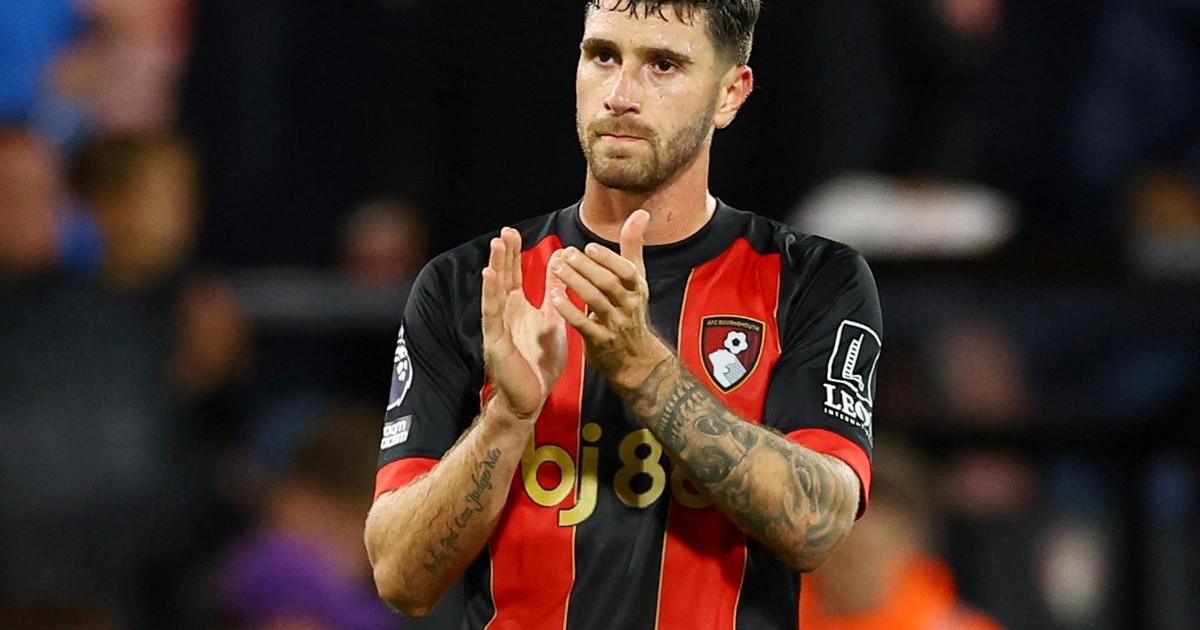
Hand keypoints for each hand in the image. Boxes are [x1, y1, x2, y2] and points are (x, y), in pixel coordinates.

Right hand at [481, 227, 567, 421]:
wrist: (532, 398)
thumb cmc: (540, 364)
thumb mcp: (553, 322)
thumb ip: (554, 297)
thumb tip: (560, 269)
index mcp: (517, 309)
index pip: (513, 276)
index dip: (513, 255)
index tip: (513, 233)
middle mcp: (504, 314)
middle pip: (502, 278)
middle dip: (504, 255)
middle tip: (505, 231)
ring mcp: (497, 327)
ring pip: (495, 291)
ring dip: (495, 267)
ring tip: (496, 244)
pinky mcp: (495, 341)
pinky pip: (491, 313)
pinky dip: (490, 294)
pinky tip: (489, 276)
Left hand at [549, 210, 669, 390]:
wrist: (636, 358)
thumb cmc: (631, 311)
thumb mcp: (637, 279)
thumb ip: (633, 246)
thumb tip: (641, 213)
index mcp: (637, 289)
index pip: (627, 271)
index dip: (608, 258)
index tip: (587, 247)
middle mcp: (628, 306)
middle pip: (608, 283)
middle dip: (586, 268)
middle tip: (565, 254)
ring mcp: (615, 325)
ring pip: (595, 301)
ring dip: (574, 283)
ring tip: (556, 268)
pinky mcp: (600, 341)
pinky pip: (583, 324)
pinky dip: (569, 309)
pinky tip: (553, 296)